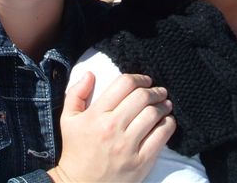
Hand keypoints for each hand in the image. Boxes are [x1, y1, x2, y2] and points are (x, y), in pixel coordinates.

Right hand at [49, 72, 174, 181]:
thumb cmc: (76, 149)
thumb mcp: (68, 119)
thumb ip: (76, 93)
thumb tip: (90, 74)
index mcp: (96, 115)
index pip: (124, 84)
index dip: (139, 77)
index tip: (145, 80)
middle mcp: (112, 128)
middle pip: (142, 97)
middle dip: (155, 90)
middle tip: (159, 91)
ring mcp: (128, 146)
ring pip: (154, 115)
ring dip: (164, 106)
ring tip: (165, 104)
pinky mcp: (140, 162)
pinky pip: (161, 136)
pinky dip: (168, 125)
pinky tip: (167, 121)